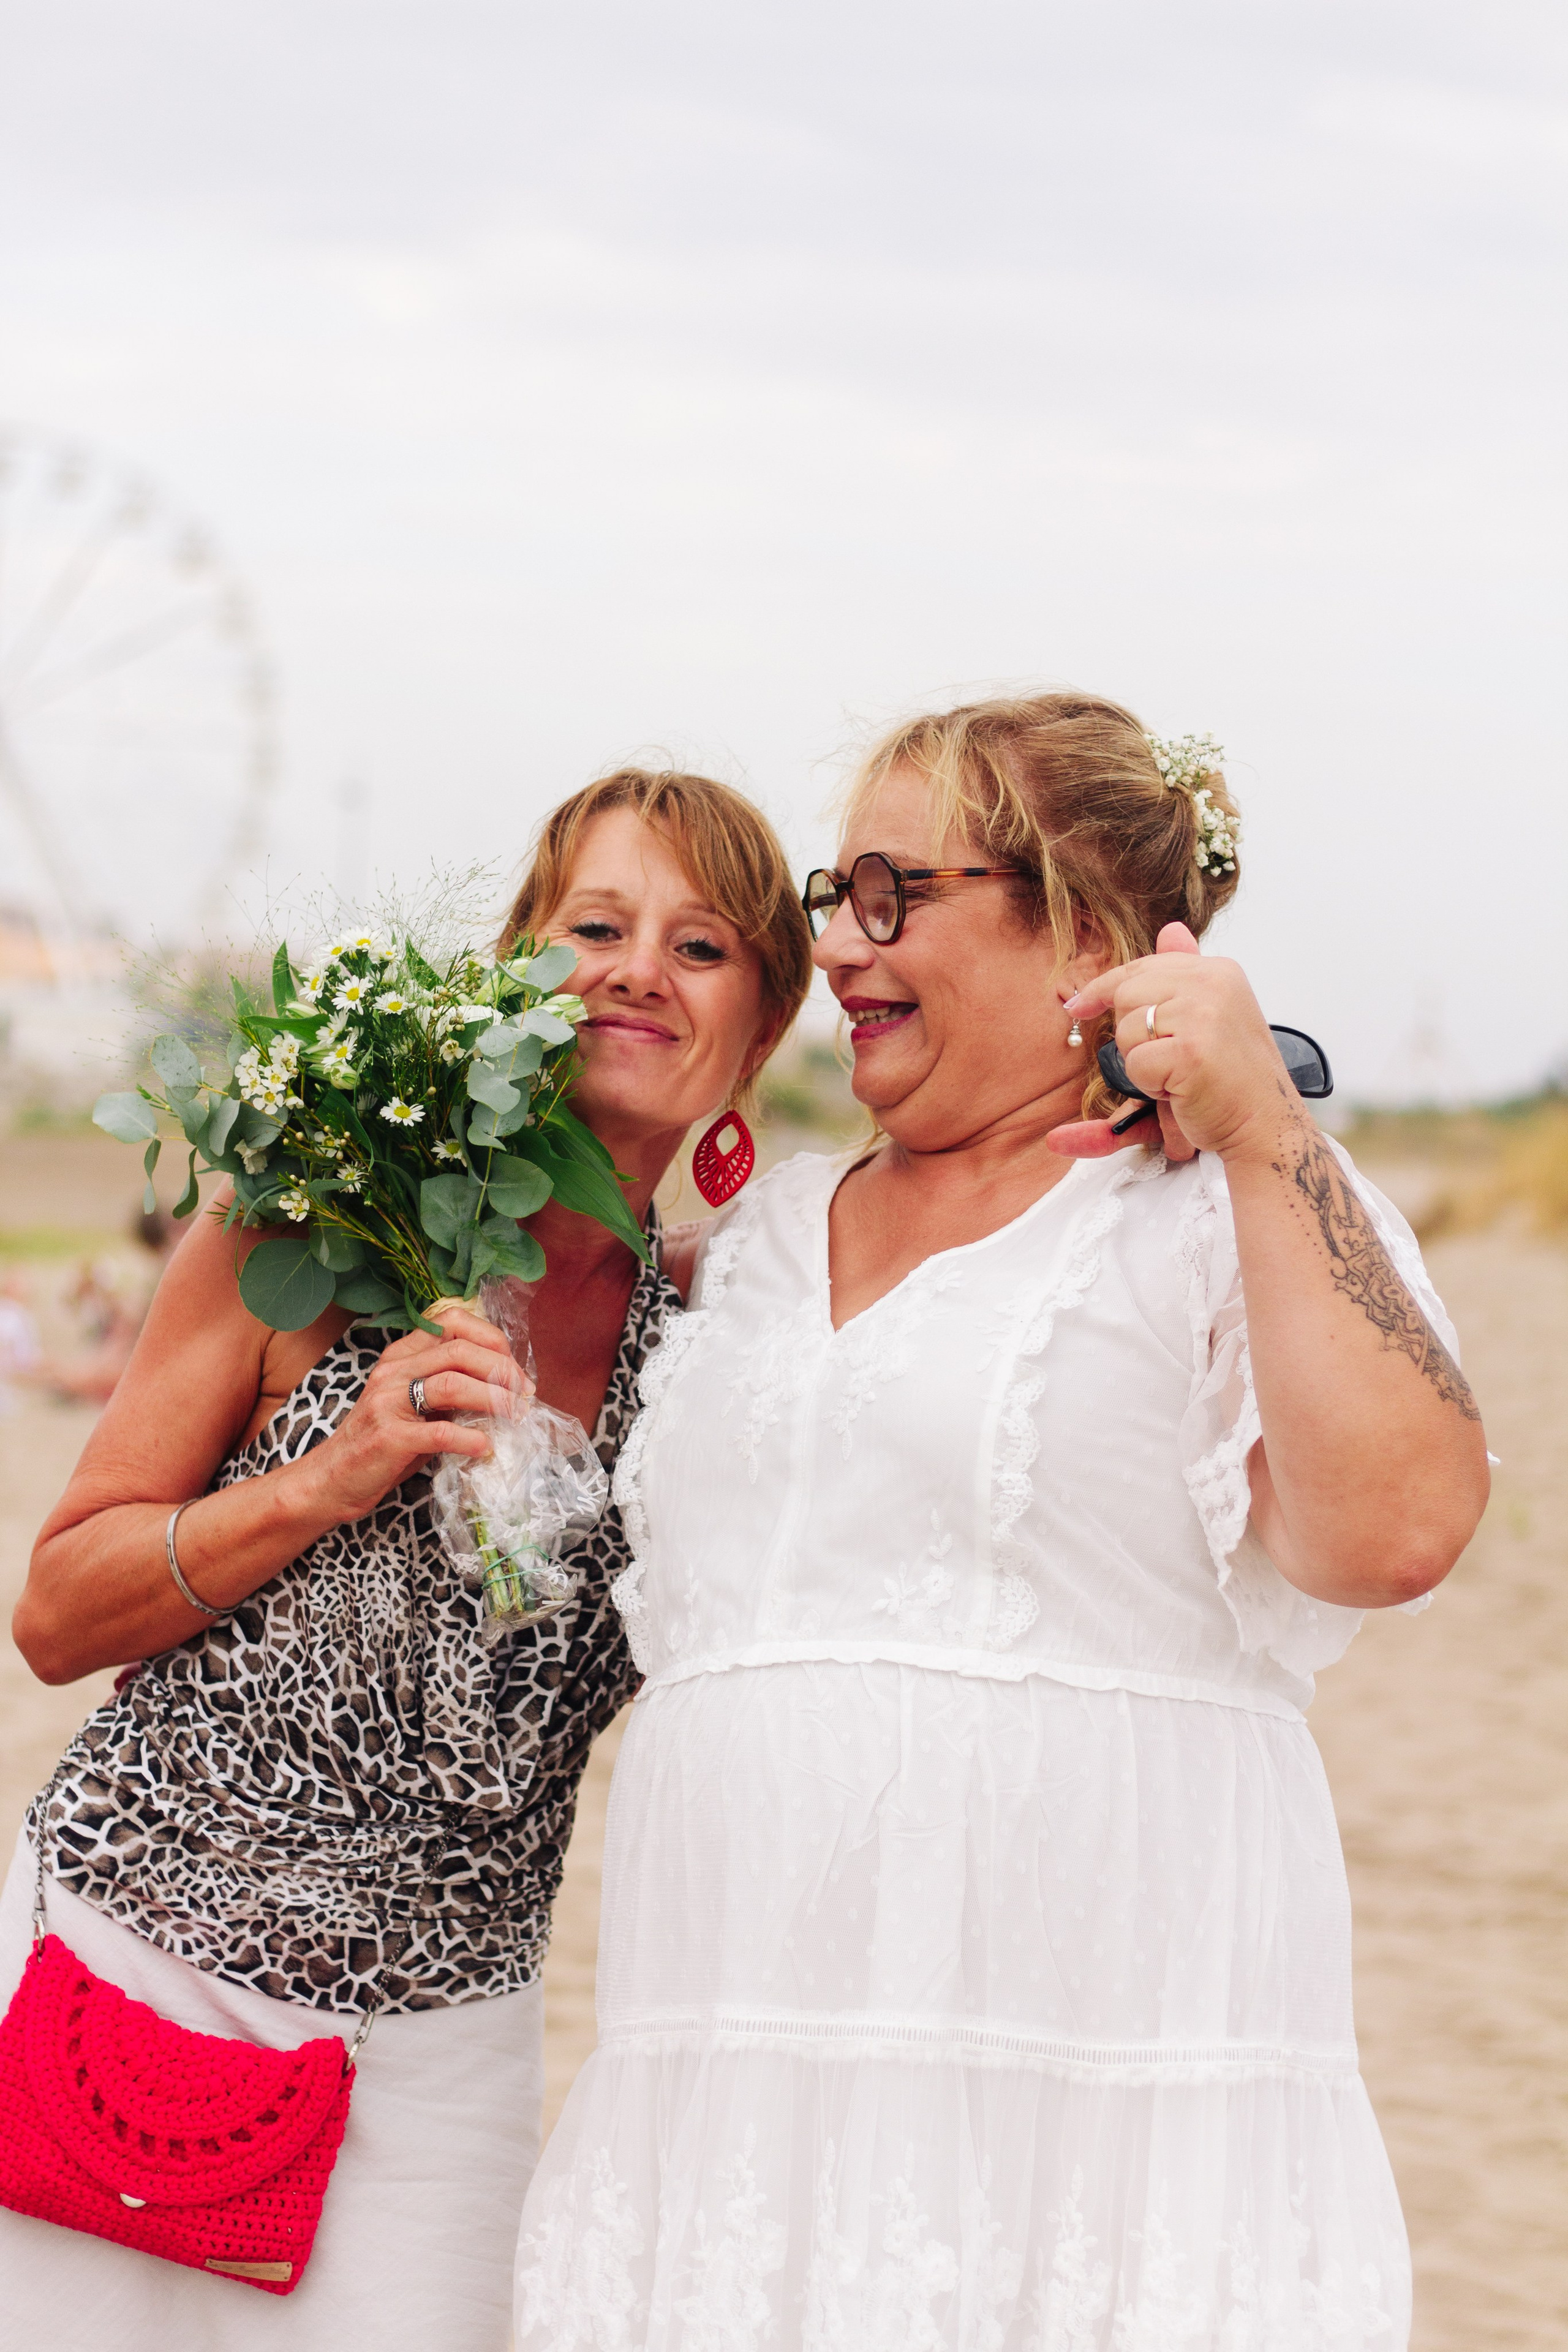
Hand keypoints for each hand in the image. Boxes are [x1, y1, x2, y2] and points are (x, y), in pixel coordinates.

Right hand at [300, 1300, 532, 1528]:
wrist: (330, 1481)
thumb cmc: (381, 1445)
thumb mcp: (415, 1406)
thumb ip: (450, 1390)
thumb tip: (506, 1390)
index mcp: (401, 1355)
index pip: (451, 1322)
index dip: (492, 1339)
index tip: (514, 1369)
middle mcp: (393, 1370)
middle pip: (460, 1349)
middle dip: (502, 1370)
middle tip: (525, 1395)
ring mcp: (387, 1401)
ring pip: (453, 1383)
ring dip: (494, 1399)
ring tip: (515, 1416)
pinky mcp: (388, 1437)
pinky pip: (439, 1431)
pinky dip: (470, 1438)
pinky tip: (485, 1447)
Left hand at [1047, 923, 1295, 1164]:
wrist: (1266, 1124)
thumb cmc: (1234, 1078)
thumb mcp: (1212, 1015)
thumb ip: (1185, 976)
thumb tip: (1170, 929)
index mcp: (1218, 971)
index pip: (1142, 967)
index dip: (1104, 988)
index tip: (1079, 1006)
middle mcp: (1213, 984)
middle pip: (1127, 994)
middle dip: (1133, 1035)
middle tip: (1168, 1059)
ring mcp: (1203, 1015)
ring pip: (1127, 1031)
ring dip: (1143, 1064)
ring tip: (1180, 1075)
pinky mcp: (1191, 1051)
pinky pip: (1136, 1065)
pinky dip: (1151, 1086)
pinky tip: (1183, 1091)